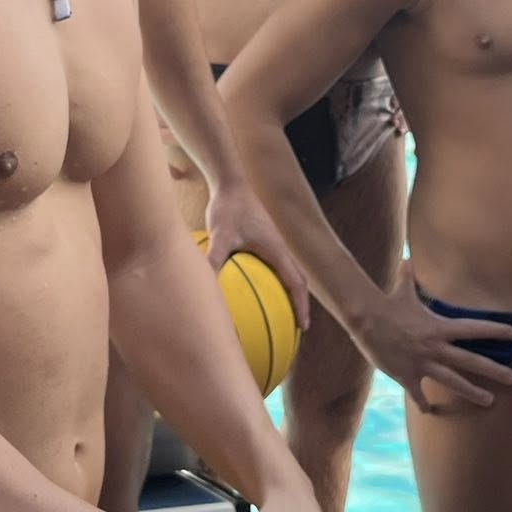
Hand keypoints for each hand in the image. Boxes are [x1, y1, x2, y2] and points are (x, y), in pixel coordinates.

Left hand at [205, 182, 312, 332]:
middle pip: (297, 281)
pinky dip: (271, 281)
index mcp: (277, 250)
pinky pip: (273, 266)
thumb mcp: (219, 235)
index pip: (296, 283)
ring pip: (286, 273)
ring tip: (279, 314)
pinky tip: (252, 290)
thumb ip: (214, 259)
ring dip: (288, 293)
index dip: (302, 306)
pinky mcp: (264, 240)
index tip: (303, 327)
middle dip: (299, 304)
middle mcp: (280, 248)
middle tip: (295, 326)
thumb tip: (207, 286)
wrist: (231, 183)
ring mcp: (273, 244)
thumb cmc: (227, 208)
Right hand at [349, 265, 511, 412]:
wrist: (365, 320)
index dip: (494, 331)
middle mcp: (435, 348)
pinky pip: (418, 394)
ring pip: (453, 382)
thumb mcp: (402, 290)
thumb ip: (408, 276)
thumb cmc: (386, 304)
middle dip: (493, 370)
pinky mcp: (406, 376)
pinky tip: (429, 411)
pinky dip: (423, 403)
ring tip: (489, 401)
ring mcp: (422, 364)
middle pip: (470, 361)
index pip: (473, 329)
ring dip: (472, 392)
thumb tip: (407, 259)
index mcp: (439, 327)